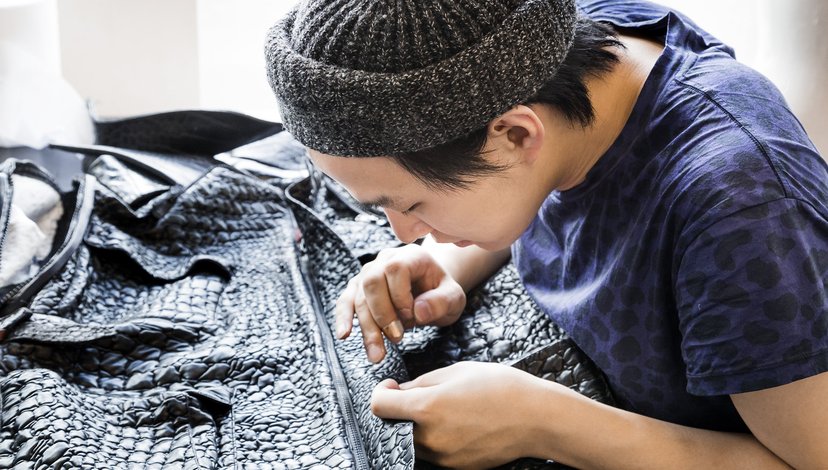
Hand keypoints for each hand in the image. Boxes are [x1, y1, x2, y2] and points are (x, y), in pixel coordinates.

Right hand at [335, 244, 465, 362]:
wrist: (431, 287)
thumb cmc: (442, 291)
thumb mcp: (454, 297)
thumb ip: (442, 302)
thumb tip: (418, 312)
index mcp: (411, 256)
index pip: (395, 269)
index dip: (400, 295)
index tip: (412, 316)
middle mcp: (385, 260)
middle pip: (371, 282)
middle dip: (382, 314)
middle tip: (397, 338)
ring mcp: (369, 272)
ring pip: (358, 296)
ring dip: (367, 327)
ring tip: (377, 355)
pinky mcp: (358, 288)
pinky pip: (346, 301)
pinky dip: (344, 318)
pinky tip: (344, 335)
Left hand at [371, 362, 547, 468]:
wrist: (536, 418)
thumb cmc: (500, 388)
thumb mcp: (456, 371)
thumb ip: (421, 382)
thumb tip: (399, 390)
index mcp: (426, 408)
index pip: (379, 406)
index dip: (381, 392)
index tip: (392, 386)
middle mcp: (429, 437)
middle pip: (395, 425)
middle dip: (401, 409)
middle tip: (423, 393)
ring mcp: (442, 456)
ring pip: (412, 440)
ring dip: (418, 424)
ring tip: (447, 408)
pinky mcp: (454, 467)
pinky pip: (433, 451)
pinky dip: (436, 437)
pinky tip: (460, 423)